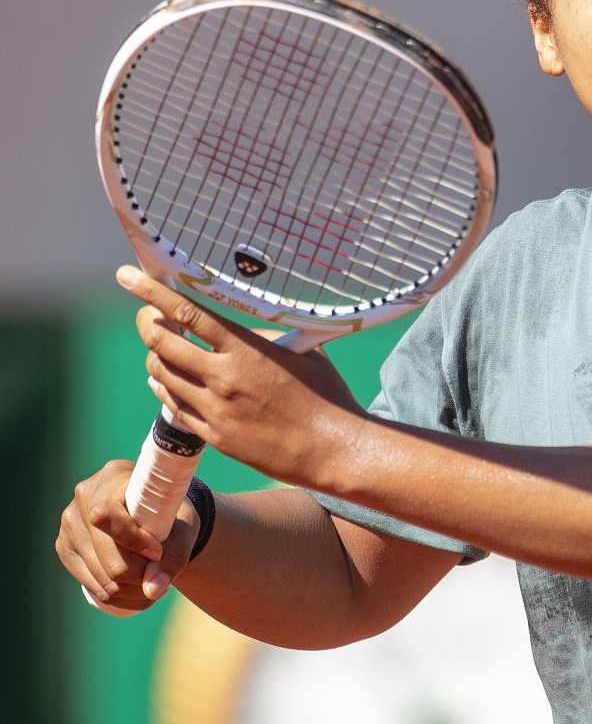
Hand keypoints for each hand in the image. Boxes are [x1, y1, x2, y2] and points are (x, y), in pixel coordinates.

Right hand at [56, 459, 198, 610]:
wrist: (153, 512)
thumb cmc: (170, 513)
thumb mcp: (184, 528)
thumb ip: (175, 557)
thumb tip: (152, 589)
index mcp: (112, 478)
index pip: (107, 514)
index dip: (133, 540)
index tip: (158, 552)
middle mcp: (82, 499)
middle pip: (104, 555)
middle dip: (139, 575)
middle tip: (163, 577)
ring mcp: (69, 526)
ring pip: (99, 577)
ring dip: (131, 590)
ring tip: (156, 585)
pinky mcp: (66, 549)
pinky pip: (91, 586)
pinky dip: (119, 596)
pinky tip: (139, 590)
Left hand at [116, 265, 366, 488]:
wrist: (331, 448)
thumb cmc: (325, 395)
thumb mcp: (302, 352)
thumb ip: (263, 338)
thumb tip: (238, 331)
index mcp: (246, 351)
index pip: (188, 313)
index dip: (151, 292)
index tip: (127, 276)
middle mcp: (223, 378)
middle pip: (163, 343)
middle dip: (147, 323)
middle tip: (146, 314)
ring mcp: (215, 409)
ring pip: (162, 375)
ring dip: (156, 356)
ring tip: (160, 347)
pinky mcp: (213, 436)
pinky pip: (173, 406)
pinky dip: (164, 387)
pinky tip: (165, 380)